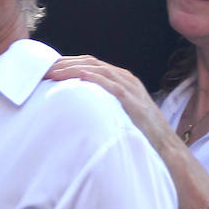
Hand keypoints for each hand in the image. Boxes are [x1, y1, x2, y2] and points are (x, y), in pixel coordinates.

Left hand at [46, 55, 178, 151]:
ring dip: (72, 69)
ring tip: (52, 73)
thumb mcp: (121, 112)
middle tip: (42, 69)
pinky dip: (94, 78)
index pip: (90, 64)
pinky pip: (110, 84)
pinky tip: (78, 76)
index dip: (68, 63)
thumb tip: (79, 106)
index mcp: (122, 80)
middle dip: (65, 63)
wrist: (165, 146)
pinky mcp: (132, 100)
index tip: (47, 69)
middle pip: (90, 62)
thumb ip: (105, 104)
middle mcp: (126, 79)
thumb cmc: (141, 133)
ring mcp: (130, 88)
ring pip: (96, 70)